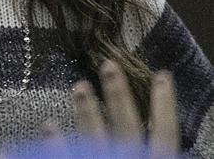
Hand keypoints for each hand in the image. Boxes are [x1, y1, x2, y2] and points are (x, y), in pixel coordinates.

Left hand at [54, 60, 179, 155]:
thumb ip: (157, 149)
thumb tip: (158, 126)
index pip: (166, 132)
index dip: (165, 103)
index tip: (162, 75)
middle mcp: (130, 158)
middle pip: (126, 125)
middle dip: (117, 93)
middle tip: (108, 64)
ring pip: (95, 136)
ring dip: (86, 110)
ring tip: (80, 85)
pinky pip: (66, 156)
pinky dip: (55, 142)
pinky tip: (49, 124)